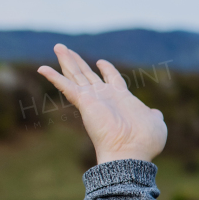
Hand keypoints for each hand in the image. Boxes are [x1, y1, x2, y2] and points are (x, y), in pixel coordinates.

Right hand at [37, 44, 167, 164]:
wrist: (131, 153)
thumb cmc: (145, 142)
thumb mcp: (155, 123)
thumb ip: (154, 116)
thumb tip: (156, 113)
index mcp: (122, 99)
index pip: (112, 79)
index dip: (107, 70)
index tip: (101, 62)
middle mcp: (105, 97)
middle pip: (87, 75)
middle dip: (77, 62)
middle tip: (65, 49)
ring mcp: (94, 99)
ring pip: (76, 75)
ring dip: (66, 61)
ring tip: (58, 46)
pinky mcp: (84, 102)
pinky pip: (67, 86)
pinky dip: (54, 77)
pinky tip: (42, 68)